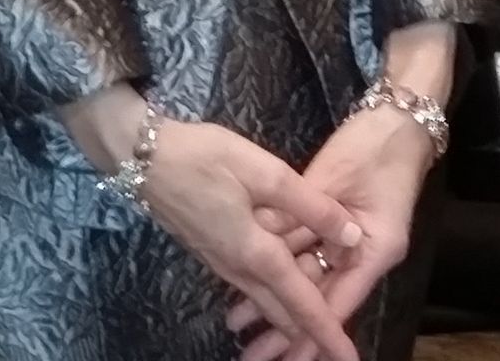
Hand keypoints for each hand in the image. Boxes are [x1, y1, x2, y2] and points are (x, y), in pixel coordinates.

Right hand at [59, 88, 363, 360]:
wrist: (146, 159)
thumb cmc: (207, 160)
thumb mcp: (267, 173)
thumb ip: (311, 206)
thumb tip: (353, 234)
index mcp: (256, 255)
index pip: (301, 304)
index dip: (327, 332)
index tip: (349, 359)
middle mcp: (239, 269)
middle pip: (283, 312)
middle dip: (311, 332)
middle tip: (337, 345)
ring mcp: (223, 263)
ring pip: (266, 300)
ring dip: (292, 314)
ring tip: (319, 320)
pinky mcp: (214, 250)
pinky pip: (252, 284)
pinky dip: (275, 292)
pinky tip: (287, 279)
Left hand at [227, 105, 438, 360]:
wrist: (399, 114)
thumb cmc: (374, 145)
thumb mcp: (335, 178)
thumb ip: (301, 214)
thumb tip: (263, 240)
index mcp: (374, 249)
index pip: (338, 302)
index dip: (310, 332)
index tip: (286, 359)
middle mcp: (363, 253)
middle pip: (321, 297)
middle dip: (286, 328)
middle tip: (252, 355)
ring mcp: (350, 239)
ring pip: (310, 278)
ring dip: (277, 299)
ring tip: (241, 327)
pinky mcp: (338, 223)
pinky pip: (308, 252)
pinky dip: (282, 266)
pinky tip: (253, 282)